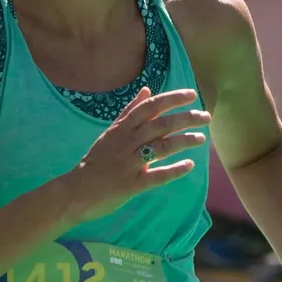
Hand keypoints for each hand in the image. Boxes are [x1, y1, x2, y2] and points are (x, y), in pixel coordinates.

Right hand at [63, 88, 208, 223]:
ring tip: (201, 139)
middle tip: (206, 117)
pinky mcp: (132, 184)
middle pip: (161, 125)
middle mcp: (126, 142)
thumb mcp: (110, 132)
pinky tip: (189, 165)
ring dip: (184, 141)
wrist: (75, 191)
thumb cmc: (96, 161)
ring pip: (161, 148)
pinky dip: (174, 170)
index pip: (150, 106)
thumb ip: (129, 111)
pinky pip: (157, 176)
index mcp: (121, 128)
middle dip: (186, 118)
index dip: (172, 99)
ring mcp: (129, 163)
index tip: (192, 94)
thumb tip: (146, 90)